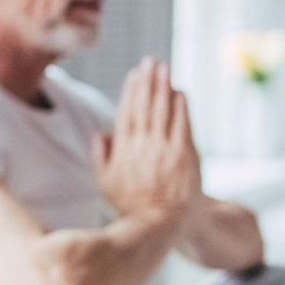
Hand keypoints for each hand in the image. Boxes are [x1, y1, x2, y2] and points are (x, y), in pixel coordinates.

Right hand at [94, 58, 201, 222]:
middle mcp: (142, 147)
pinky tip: (180, 92)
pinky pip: (182, 124)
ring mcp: (164, 150)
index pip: (126, 113)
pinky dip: (181, 106)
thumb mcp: (105, 183)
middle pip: (145, 106)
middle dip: (148, 82)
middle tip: (150, 62)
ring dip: (164, 87)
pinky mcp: (184, 155)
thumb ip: (100, 157)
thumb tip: (100, 133)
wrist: (161, 223)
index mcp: (122, 151)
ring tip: (164, 68)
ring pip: (163, 111)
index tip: (134, 75)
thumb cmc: (131, 204)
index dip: (130, 92)